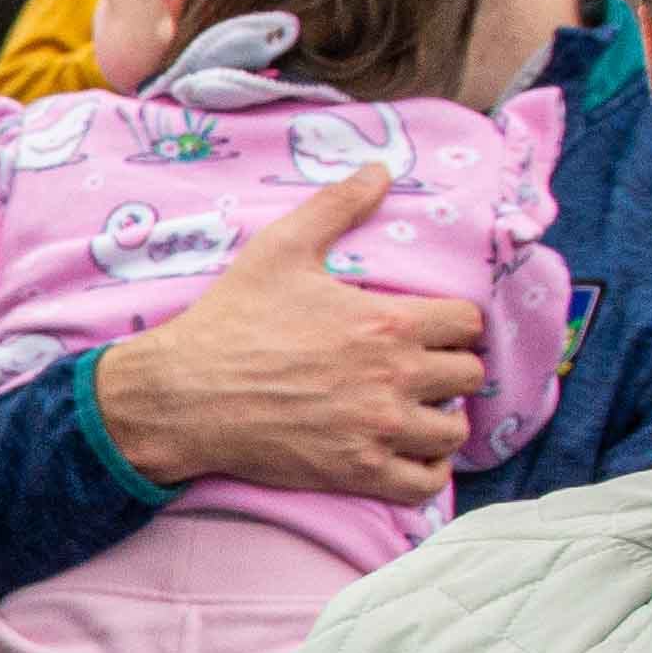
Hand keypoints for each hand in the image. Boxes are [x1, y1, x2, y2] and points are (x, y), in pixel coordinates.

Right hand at [88, 171, 477, 501]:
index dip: (452, 324)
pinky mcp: (356, 471)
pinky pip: (425, 483)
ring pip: (454, 430)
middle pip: (468, 376)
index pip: (468, 324)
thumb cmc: (230, 321)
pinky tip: (411, 454)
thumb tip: (380, 170)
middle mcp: (394, 376)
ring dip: (442, 420)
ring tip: (418, 413)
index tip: (429, 330)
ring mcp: (377, 428)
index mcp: (387, 321)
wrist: (182, 394)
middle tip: (420, 370)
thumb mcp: (280, 249)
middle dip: (449, 370)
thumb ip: (337, 206)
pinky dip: (428, 470)